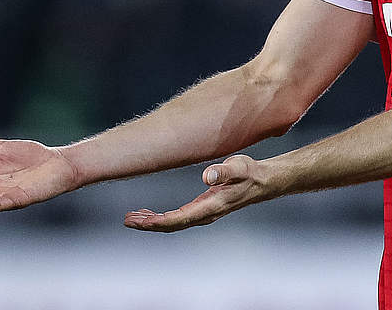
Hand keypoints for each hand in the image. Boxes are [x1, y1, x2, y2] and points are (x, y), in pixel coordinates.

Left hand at [123, 154, 271, 231]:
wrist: (264, 182)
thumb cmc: (250, 172)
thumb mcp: (239, 166)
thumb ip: (223, 170)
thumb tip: (206, 176)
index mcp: (210, 206)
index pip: (179, 219)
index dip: (157, 222)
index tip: (139, 221)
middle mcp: (205, 214)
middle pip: (172, 225)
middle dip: (149, 224)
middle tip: (127, 220)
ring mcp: (203, 213)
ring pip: (173, 223)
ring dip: (152, 222)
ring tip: (132, 218)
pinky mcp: (202, 209)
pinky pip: (177, 218)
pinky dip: (160, 217)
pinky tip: (149, 213)